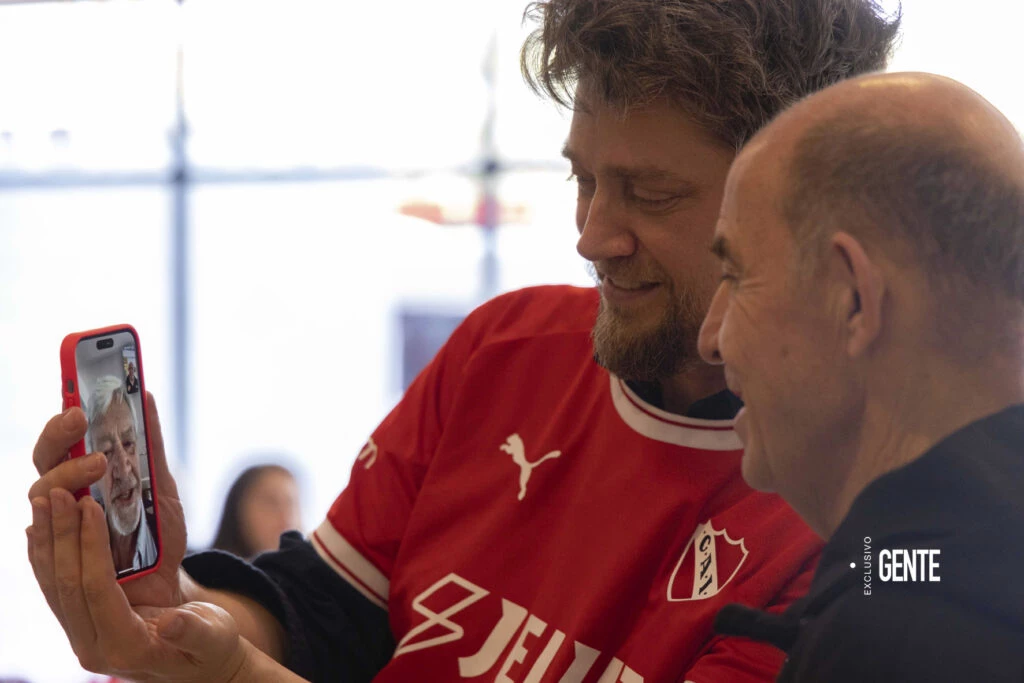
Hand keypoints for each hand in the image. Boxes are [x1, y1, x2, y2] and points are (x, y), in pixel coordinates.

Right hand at [28, 393, 187, 612]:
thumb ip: (151, 446)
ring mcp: (59, 527)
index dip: (62, 421)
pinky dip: (55, 522)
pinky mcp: (59, 560)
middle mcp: (63, 498)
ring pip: (42, 495)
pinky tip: (76, 509)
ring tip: (98, 465)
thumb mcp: (161, 486)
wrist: (163, 587)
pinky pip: (44, 540)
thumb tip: (145, 395)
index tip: (79, 404)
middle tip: (85, 426)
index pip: (60, 441)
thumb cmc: (157, 534)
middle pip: (44, 462)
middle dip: (60, 441)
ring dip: (67, 475)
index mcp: (81, 476)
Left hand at [28, 491, 246, 681]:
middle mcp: (94, 646)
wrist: (198, 664)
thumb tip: (172, 623)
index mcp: (126, 649)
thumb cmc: (210, 648)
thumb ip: (194, 633)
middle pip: (67, 584)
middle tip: (61, 492)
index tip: (91, 507)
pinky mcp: (80, 621)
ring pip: (52, 584)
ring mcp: (82, 635)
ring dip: (48, 539)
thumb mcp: (213, 640)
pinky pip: (55, 585)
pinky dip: (46, 553)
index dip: (92, 548)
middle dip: (62, 535)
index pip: (98, 591)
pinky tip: (42, 526)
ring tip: (47, 498)